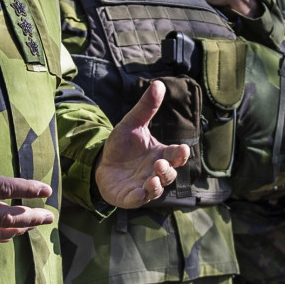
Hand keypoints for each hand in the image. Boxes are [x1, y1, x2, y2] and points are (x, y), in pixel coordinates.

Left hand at [94, 81, 190, 208]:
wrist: (101, 162)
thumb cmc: (122, 145)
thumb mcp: (131, 124)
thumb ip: (146, 108)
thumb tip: (159, 84)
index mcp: (161, 154)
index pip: (176, 155)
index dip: (181, 154)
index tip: (183, 150)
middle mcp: (156, 171)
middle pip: (169, 174)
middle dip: (167, 170)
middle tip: (160, 163)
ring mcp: (145, 186)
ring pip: (157, 189)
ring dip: (157, 185)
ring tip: (152, 179)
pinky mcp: (130, 197)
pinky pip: (139, 200)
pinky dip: (141, 197)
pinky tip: (140, 192)